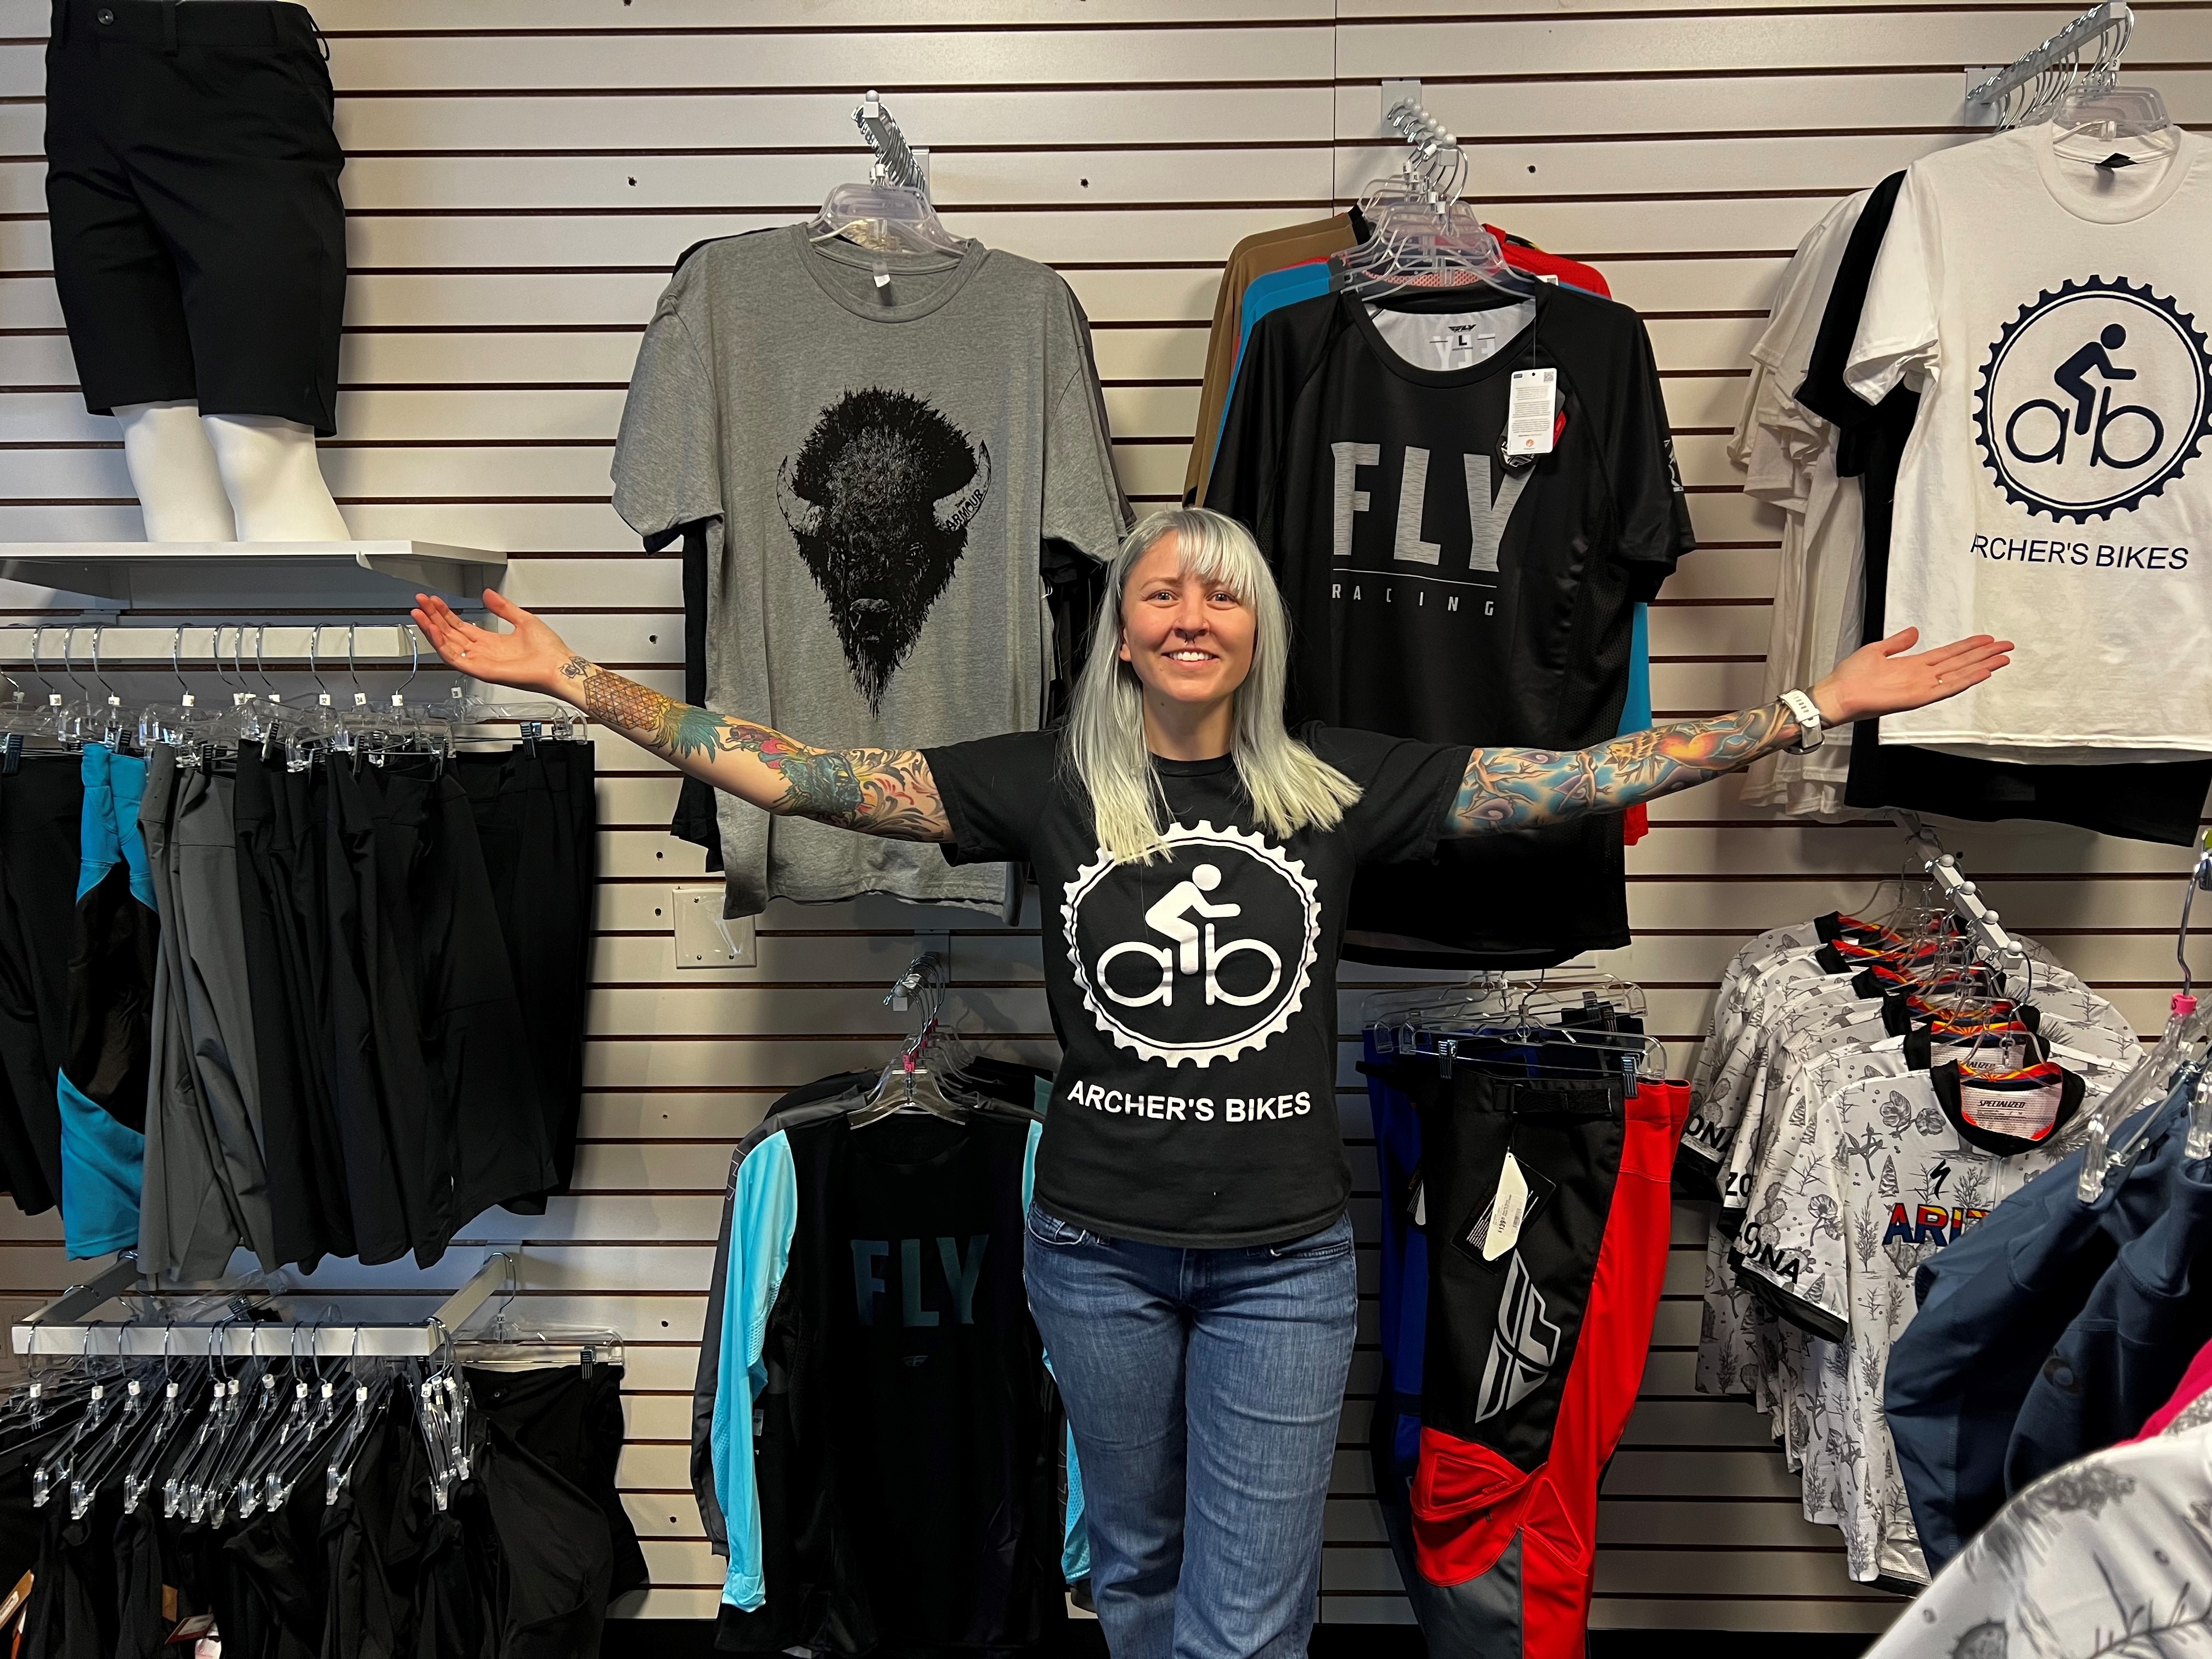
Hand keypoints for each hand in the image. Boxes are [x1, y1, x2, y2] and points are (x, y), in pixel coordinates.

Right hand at [410, 590, 580, 699]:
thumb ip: (503, 607)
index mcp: (491, 641)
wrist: (559, 666)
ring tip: (419, 614)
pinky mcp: (481, 671)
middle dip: (433, 617)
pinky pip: (455, 659)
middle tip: (420, 602)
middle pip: (450, 634)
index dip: (445, 613)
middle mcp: (483, 652)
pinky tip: (433, 630)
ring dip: (432, 629)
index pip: (460, 626)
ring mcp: (480, 662)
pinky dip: (441, 645)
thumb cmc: (549, 650)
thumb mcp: (523, 619)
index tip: (434, 601)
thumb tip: (488, 594)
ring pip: (448, 646)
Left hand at [1809, 628, 2013, 725]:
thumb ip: (1898, 642)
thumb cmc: (1850, 677)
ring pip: (1959, 674)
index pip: (1949, 654)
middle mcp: (1921, 676)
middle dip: (1984, 655)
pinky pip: (1946, 688)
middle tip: (2007, 647)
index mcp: (1913, 665)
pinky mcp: (1917, 698)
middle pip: (1960, 663)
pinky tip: (1982, 673)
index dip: (1969, 646)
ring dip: (1982, 666)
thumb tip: (1915, 631)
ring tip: (2003, 658)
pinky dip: (1965, 681)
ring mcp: (1921, 687)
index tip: (1988, 639)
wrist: (1836, 694)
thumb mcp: (1876, 650)